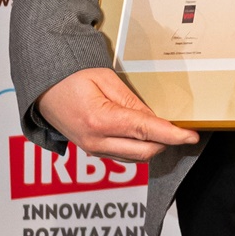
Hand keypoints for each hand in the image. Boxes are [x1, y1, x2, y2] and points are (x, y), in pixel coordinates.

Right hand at [34, 66, 199, 161]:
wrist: (43, 88)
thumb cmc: (70, 77)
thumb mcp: (105, 79)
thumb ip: (132, 102)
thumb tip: (155, 118)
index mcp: (100, 120)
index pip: (145, 132)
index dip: (172, 135)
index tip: (191, 136)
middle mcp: (96, 142)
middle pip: (145, 152)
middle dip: (167, 142)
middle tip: (181, 129)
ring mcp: (93, 150)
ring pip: (135, 158)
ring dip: (153, 146)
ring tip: (165, 130)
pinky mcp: (93, 151)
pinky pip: (123, 156)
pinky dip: (138, 147)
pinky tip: (144, 134)